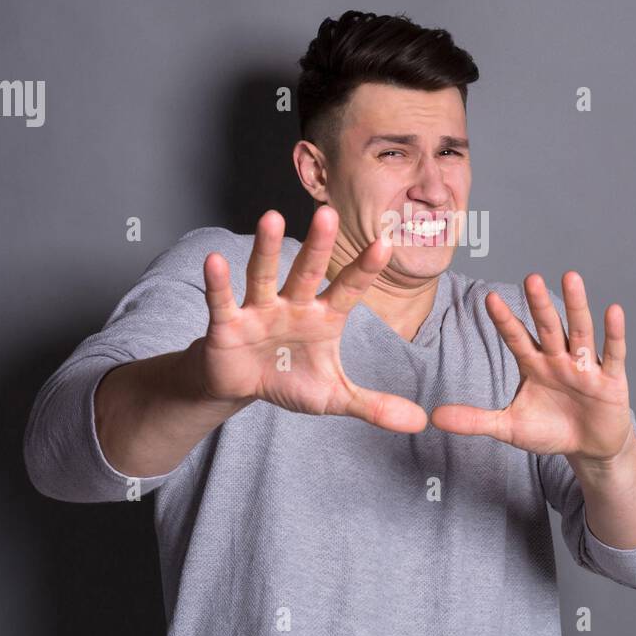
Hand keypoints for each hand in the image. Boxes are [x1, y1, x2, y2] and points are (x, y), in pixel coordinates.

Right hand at [192, 205, 428, 433]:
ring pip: (264, 275)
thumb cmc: (289, 379)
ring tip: (272, 217)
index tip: (385, 244)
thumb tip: (420, 422)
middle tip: (328, 213)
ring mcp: (259, 309)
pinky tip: (214, 260)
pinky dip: (218, 282)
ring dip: (267, 249)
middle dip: (318, 245)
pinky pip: (223, 300)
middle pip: (307, 271)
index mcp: (323, 318)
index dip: (364, 269)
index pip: (348, 290)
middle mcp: (293, 305)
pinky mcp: (227, 322)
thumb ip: (374, 405)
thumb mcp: (333, 396)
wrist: (240, 388)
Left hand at [430, 271, 634, 462]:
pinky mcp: (612, 380)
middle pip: (548, 327)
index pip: (516, 338)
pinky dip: (613, 333)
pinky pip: (613, 354)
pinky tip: (612, 310)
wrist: (589, 448)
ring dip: (575, 305)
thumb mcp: (509, 428)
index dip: (504, 320)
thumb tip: (434, 416)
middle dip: (539, 304)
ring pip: (580, 330)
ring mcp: (586, 366)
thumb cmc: (550, 430)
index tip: (489, 298)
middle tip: (531, 277)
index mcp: (534, 364)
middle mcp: (559, 358)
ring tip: (570, 277)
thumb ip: (475, 420)